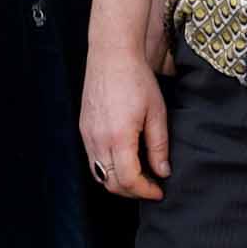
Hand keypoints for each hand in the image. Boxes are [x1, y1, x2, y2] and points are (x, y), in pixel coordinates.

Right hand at [78, 37, 169, 202]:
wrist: (112, 55)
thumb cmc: (136, 80)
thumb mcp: (156, 113)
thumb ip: (159, 146)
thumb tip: (162, 172)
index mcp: (118, 137)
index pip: (129, 180)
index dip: (145, 191)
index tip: (159, 191)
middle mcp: (98, 140)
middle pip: (111, 183)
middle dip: (132, 191)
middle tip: (151, 187)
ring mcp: (87, 135)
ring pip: (99, 174)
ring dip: (119, 182)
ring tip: (139, 175)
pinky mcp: (84, 129)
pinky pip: (93, 160)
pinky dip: (108, 169)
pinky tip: (124, 160)